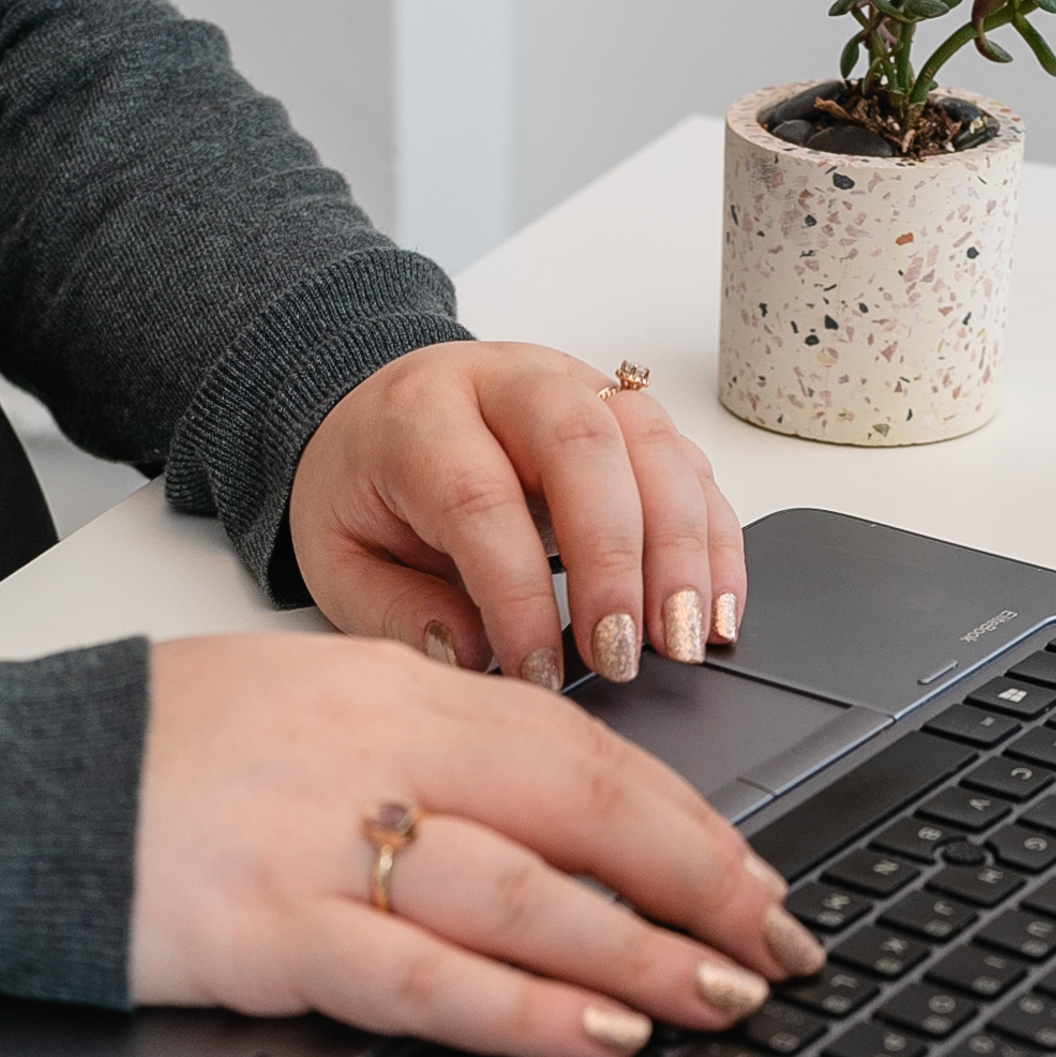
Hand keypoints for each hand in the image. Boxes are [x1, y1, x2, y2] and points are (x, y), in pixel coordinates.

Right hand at [129, 632, 822, 1056]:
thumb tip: (542, 823)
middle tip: (781, 948)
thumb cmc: (148, 759)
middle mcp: (371, 751)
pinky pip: (427, 975)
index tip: (754, 879)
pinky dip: (525, 1007)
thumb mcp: (300, 708)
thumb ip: (416, 751)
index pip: (575, 747)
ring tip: (725, 999)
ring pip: (526, 894)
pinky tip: (598, 1033)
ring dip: (642, 952)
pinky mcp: (270, 931)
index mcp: (387, 687)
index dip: (684, 821)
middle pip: (579, 810)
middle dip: (700, 885)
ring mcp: (322, 842)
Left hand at [285, 341, 746, 686]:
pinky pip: (691, 468)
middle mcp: (511, 383)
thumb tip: (472, 655)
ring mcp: (583, 391)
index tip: (538, 672)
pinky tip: (717, 614)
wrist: (385, 417)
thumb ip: (395, 614)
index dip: (517, 592)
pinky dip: (716, 542)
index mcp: (421, 416)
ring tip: (685, 642)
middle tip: (622, 655)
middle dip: (614, 559)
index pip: (480, 497)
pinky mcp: (633, 421)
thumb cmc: (368, 491)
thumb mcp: (338, 560)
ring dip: (682, 550)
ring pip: (654, 445)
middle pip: (583, 445)